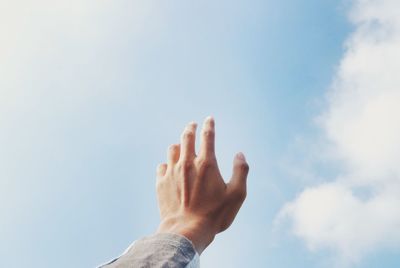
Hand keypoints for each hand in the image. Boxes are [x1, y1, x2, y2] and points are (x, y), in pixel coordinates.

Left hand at [155, 116, 248, 253]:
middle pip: (186, 137)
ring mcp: (172, 172)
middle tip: (192, 125)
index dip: (209, 125)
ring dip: (178, 145)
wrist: (186, 230)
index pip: (208, 136)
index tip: (209, 119)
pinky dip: (167, 163)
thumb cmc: (214, 215)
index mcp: (207, 164)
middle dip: (190, 128)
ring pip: (172, 149)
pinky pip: (161, 166)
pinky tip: (169, 167)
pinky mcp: (161, 183)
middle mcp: (187, 163)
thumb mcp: (237, 195)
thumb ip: (241, 171)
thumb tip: (240, 154)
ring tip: (181, 146)